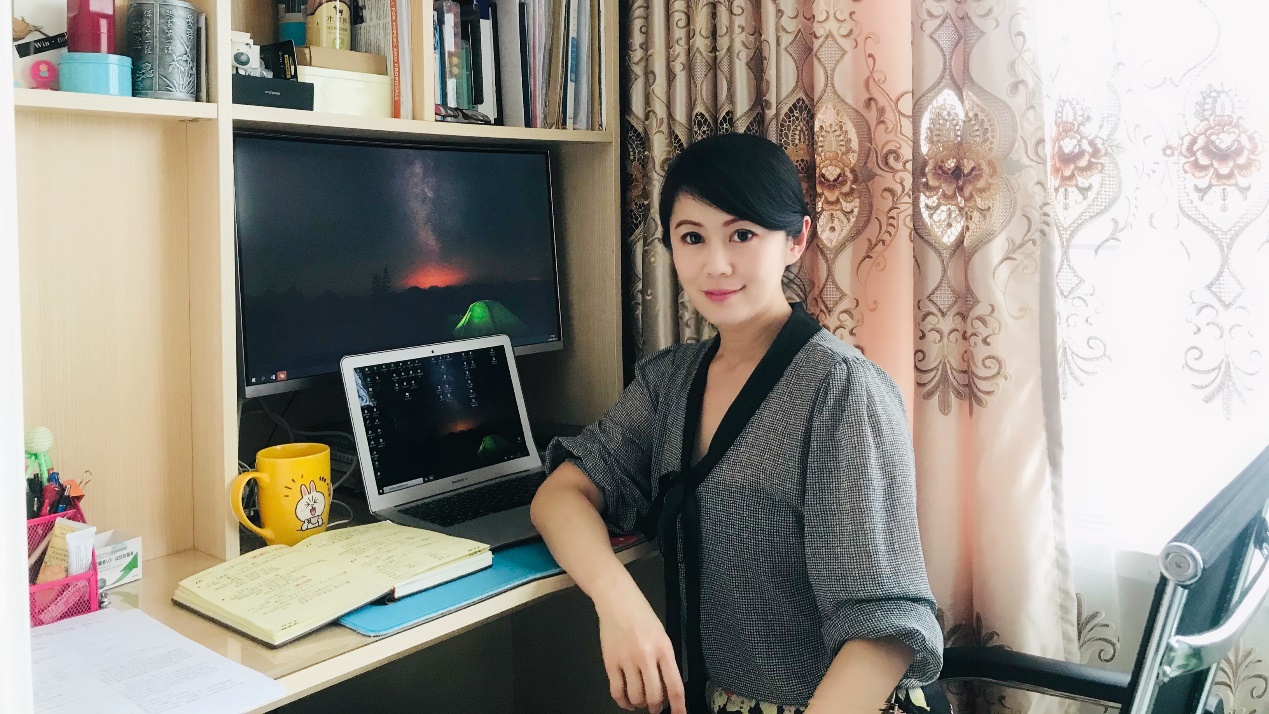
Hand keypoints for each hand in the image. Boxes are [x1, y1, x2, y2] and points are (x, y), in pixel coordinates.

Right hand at [595, 595, 686, 713]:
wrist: (618, 601)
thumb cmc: (642, 616)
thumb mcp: (662, 636)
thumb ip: (665, 661)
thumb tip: (666, 688)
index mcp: (664, 649)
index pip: (674, 686)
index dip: (678, 706)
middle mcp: (646, 656)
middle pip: (654, 695)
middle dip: (656, 707)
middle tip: (656, 708)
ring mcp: (627, 660)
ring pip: (635, 696)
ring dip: (639, 704)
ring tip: (641, 702)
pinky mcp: (610, 662)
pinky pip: (616, 691)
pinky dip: (622, 701)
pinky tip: (626, 701)